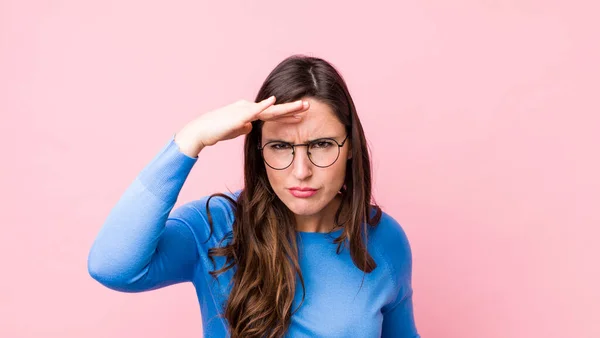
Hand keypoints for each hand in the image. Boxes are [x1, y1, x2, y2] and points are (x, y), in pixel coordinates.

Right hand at [174, 96, 309, 156]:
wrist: (201, 131)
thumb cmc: (216, 131)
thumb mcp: (234, 130)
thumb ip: (244, 127)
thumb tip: (251, 128)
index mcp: (249, 111)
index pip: (271, 113)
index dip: (287, 114)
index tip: (300, 115)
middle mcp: (249, 107)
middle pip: (274, 109)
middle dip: (292, 109)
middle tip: (309, 106)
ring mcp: (244, 110)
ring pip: (269, 109)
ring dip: (286, 108)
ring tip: (301, 106)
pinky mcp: (238, 115)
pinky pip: (254, 110)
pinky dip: (264, 105)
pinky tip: (273, 101)